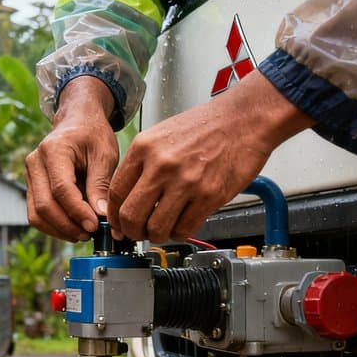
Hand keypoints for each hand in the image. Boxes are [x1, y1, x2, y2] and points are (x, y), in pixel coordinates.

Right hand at [26, 77, 118, 241]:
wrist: (78, 122)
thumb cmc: (92, 134)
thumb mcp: (104, 155)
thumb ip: (101, 185)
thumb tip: (101, 216)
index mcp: (53, 150)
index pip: (61, 189)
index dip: (77, 211)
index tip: (95, 225)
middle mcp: (35, 162)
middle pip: (44, 205)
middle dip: (68, 225)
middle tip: (91, 233)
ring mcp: (30, 175)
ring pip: (36, 213)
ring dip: (59, 229)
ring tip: (83, 233)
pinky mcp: (32, 186)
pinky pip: (37, 213)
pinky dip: (54, 225)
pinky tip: (74, 227)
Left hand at [107, 71, 314, 242]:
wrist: (242, 119)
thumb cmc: (204, 127)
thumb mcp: (160, 136)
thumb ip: (141, 164)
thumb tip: (126, 197)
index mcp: (143, 148)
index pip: (116, 192)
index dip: (114, 215)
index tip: (117, 223)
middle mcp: (161, 165)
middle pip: (131, 215)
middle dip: (131, 231)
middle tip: (137, 233)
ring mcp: (185, 182)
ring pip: (156, 227)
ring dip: (156, 236)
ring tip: (161, 231)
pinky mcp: (208, 196)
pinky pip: (184, 228)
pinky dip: (179, 233)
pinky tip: (181, 226)